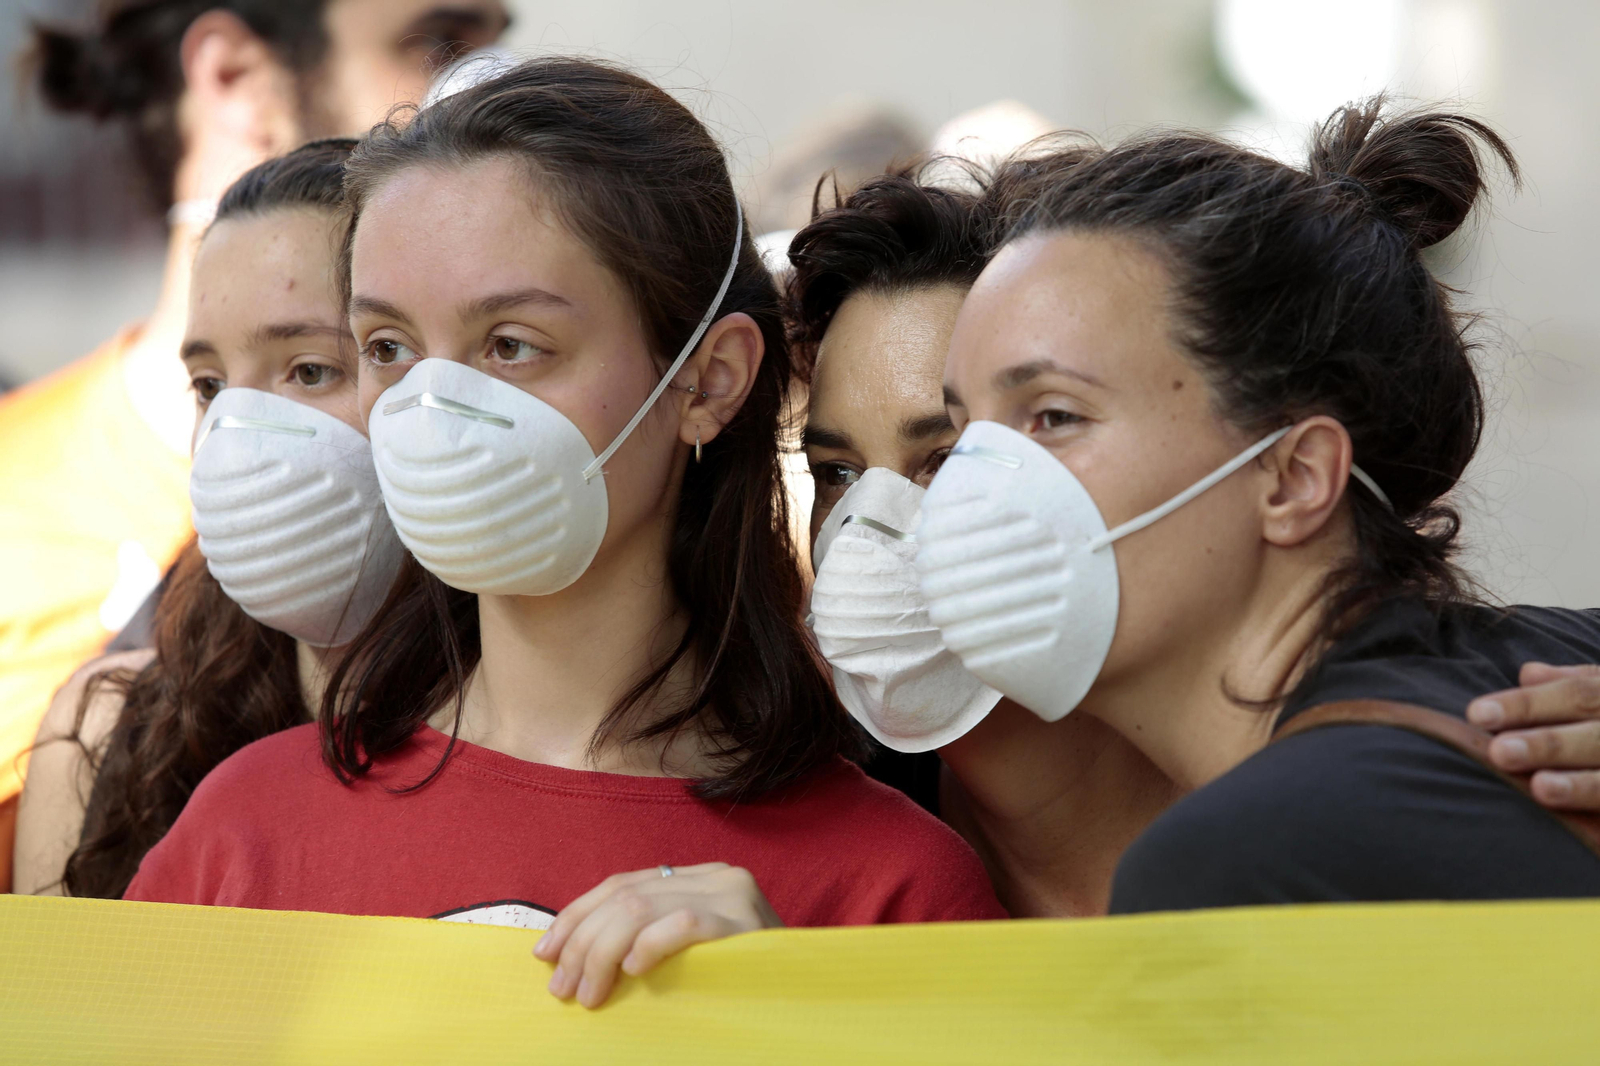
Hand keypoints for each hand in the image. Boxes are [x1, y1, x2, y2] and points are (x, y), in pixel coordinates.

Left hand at [534, 862, 782, 1008]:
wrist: (804, 999)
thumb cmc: (738, 983)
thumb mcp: (685, 953)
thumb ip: (645, 935)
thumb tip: (568, 953)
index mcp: (696, 876)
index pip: (620, 884)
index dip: (575, 917)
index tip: (544, 953)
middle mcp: (714, 875)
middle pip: (624, 896)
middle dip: (581, 943)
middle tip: (562, 989)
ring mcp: (733, 894)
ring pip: (641, 907)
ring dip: (602, 954)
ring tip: (588, 994)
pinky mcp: (746, 921)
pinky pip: (684, 923)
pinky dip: (651, 944)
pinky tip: (634, 970)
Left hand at [1468, 663, 1599, 808]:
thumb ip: (1576, 682)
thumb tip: (1528, 673)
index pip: (1574, 692)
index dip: (1526, 703)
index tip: (1476, 714)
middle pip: (1596, 733)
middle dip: (1548, 743)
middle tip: (1498, 752)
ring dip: (1581, 783)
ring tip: (1540, 789)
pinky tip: (1589, 828)